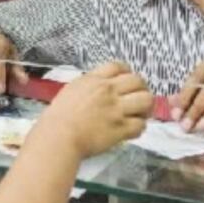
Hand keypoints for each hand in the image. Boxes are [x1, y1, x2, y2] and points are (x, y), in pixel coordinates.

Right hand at [38, 62, 152, 157]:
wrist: (58, 136)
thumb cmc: (57, 118)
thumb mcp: (71, 91)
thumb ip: (88, 87)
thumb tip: (98, 90)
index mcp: (94, 80)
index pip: (118, 66)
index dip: (127, 73)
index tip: (128, 81)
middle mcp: (108, 91)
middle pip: (137, 81)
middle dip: (141, 89)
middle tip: (138, 99)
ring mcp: (116, 109)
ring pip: (146, 100)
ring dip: (145, 107)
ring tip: (139, 114)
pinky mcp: (121, 128)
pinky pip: (141, 124)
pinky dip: (139, 128)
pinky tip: (131, 131)